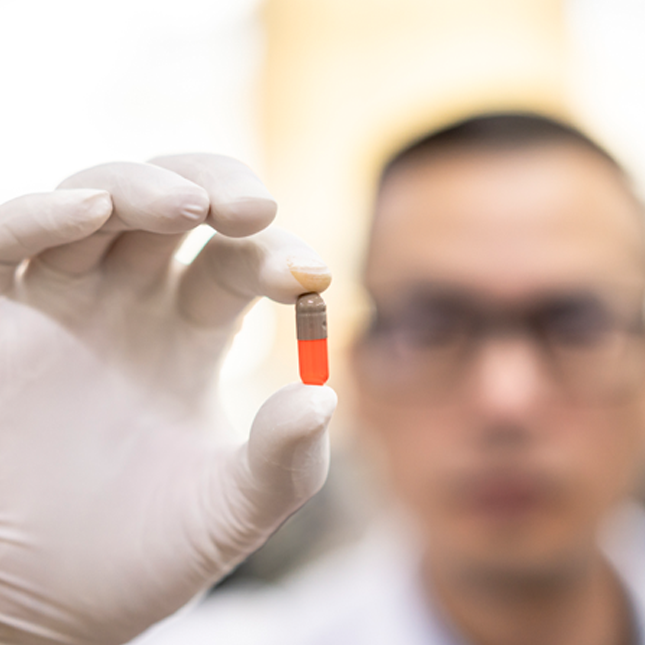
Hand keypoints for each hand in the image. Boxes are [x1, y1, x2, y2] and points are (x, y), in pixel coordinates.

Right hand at [0, 154, 335, 644]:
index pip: (235, 260)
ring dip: (139, 187)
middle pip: (171, 206)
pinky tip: (88, 209)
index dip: (273, 255)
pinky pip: (7, 246)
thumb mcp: (230, 510)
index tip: (310, 278)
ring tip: (187, 205)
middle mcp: (128, 305)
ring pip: (94, 203)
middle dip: (214, 189)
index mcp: (190, 333)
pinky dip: (40, 217)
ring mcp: (60, 307)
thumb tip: (321, 398)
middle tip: (255, 206)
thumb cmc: (142, 555)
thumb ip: (283, 461)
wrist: (49, 608)